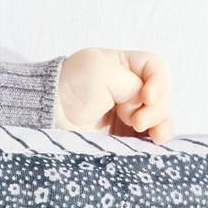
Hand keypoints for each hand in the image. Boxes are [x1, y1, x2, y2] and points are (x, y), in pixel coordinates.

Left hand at [50, 47, 174, 143]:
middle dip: (155, 109)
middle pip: (161, 95)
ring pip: (160, 116)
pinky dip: (155, 138)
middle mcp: (128, 87)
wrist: (46, 115)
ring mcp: (127, 111)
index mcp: (122, 64)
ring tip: (155, 137)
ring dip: (161, 125)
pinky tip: (155, 142)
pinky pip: (148, 135)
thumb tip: (144, 107)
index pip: (155, 68)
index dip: (159, 82)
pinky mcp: (122, 133)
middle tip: (135, 121)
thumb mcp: (102, 71)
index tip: (147, 98)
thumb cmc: (70, 86)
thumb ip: (132, 85)